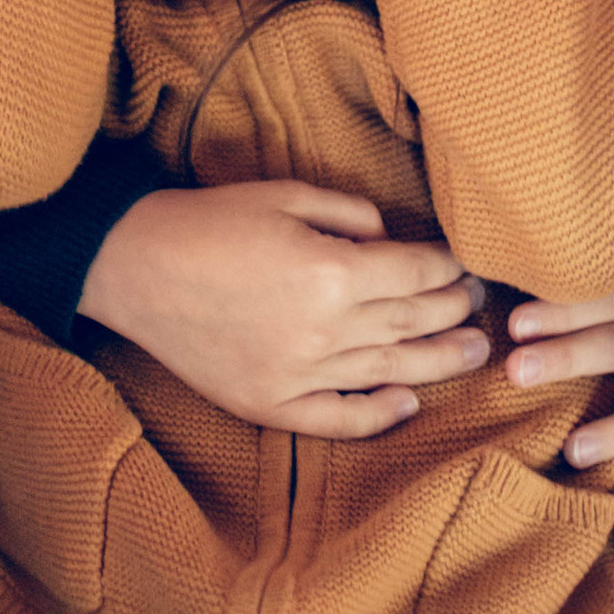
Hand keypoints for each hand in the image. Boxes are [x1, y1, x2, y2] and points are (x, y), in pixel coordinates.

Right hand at [79, 180, 489, 436]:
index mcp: (332, 272)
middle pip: (412, 323)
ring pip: (389, 373)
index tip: (466, 262)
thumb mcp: (285, 194)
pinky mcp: (269, 403)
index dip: (449, 266)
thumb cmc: (208, 221)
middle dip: (454, 310)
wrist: (133, 267)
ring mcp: (297, 374)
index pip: (416, 272)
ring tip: (473, 355)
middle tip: (480, 303)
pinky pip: (338, 419)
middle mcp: (324, 330)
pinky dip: (378, 415)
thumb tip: (391, 241)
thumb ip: (350, 215)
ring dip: (438, 363)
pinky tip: (408, 403)